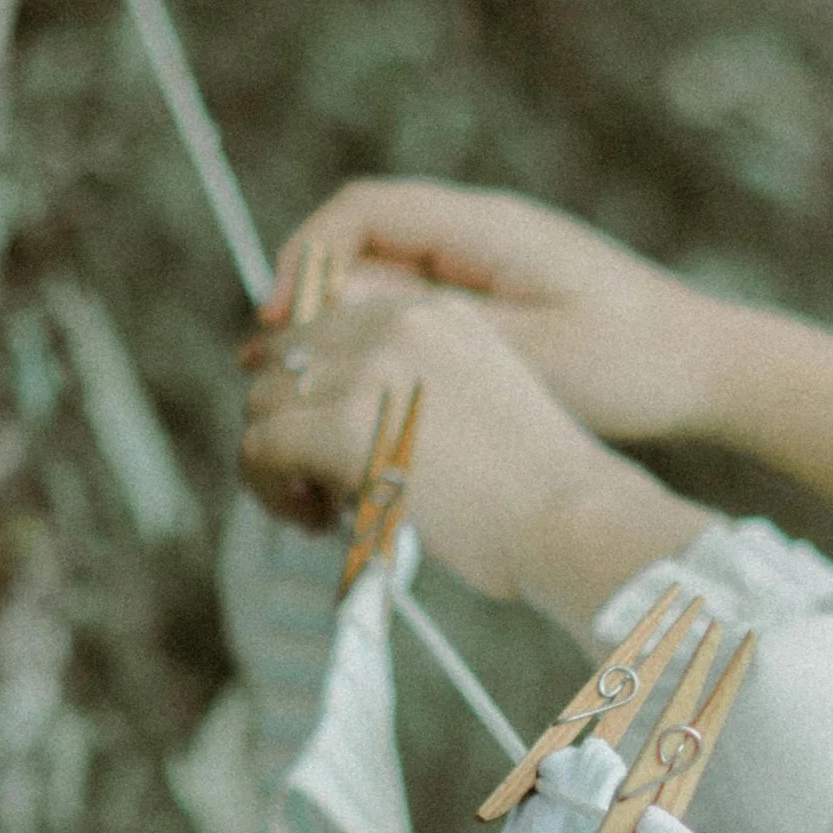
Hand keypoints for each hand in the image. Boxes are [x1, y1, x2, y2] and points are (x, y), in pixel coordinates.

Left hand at [240, 281, 613, 604]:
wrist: (572, 520)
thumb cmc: (540, 491)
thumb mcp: (479, 405)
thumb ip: (414, 390)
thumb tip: (338, 423)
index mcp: (434, 313)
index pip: (327, 327)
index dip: (307, 387)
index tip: (316, 437)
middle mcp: (397, 323)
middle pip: (286, 359)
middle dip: (287, 422)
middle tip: (316, 483)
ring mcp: (368, 368)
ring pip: (262, 403)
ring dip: (275, 459)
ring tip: (318, 507)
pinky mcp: (343, 425)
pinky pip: (260, 448)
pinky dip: (267, 488)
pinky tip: (313, 517)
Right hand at [269, 179, 724, 444]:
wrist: (713, 369)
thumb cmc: (636, 363)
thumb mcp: (528, 353)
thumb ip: (431, 326)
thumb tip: (336, 310)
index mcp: (487, 228)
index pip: (362, 211)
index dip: (305, 259)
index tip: (279, 322)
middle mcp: (483, 232)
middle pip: (364, 243)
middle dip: (313, 300)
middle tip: (278, 370)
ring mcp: (493, 262)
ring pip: (389, 277)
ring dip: (347, 326)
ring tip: (317, 390)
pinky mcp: (504, 298)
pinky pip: (422, 304)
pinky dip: (389, 341)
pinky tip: (378, 395)